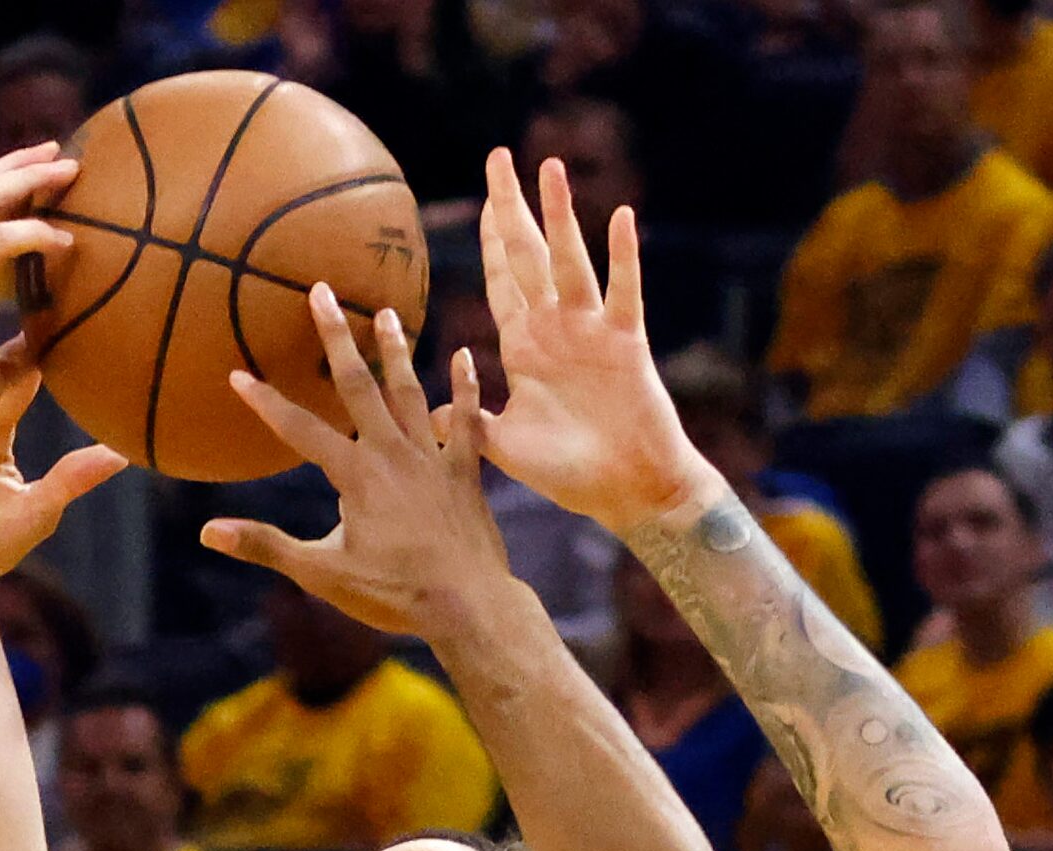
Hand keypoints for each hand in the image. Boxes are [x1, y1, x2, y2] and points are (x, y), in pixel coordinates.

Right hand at [200, 284, 512, 637]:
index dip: (266, 402)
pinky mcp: (466, 472)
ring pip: (411, 392)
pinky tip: (466, 356)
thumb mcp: (324, 575)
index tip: (238, 373)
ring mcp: (434, 459)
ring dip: (396, 351)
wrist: (470, 608)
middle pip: (360, 386)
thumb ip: (267, 547)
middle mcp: (394, 454)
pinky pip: (468, 420)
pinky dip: (466, 388)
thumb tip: (208, 532)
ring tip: (386, 313)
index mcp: (356, 476)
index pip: (300, 429)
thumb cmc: (395, 596)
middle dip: (336, 337)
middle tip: (321, 291)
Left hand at [468, 148, 715, 535]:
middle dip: (512, 207)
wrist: (629, 492)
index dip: (491, 241)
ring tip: (549, 167)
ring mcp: (592, 332)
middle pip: (529, 256)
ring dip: (560, 215)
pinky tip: (621, 217)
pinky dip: (624, 257)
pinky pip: (624, 292)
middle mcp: (556, 329)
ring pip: (570, 261)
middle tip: (498, 157)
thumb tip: (423, 410)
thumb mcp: (504, 447)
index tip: (484, 200)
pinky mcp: (626, 344)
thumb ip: (468, 421)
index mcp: (524, 349)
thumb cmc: (571, 475)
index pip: (502, 282)